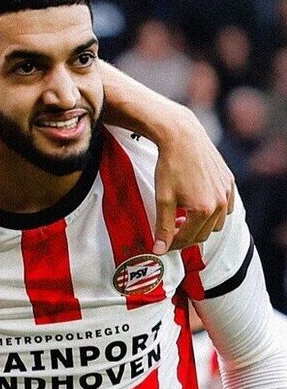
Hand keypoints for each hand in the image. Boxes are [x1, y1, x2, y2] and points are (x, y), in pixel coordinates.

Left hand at [151, 110, 233, 254]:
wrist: (182, 137)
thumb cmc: (170, 166)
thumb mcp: (162, 199)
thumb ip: (162, 227)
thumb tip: (159, 250)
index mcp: (203, 210)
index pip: (188, 239)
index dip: (172, 244)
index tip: (161, 244)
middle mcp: (220, 203)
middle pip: (203, 234)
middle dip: (185, 236)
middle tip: (169, 231)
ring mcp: (227, 192)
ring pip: (217, 222)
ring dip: (201, 225)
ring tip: (181, 218)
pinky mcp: (229, 182)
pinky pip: (226, 207)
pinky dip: (213, 212)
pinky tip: (198, 205)